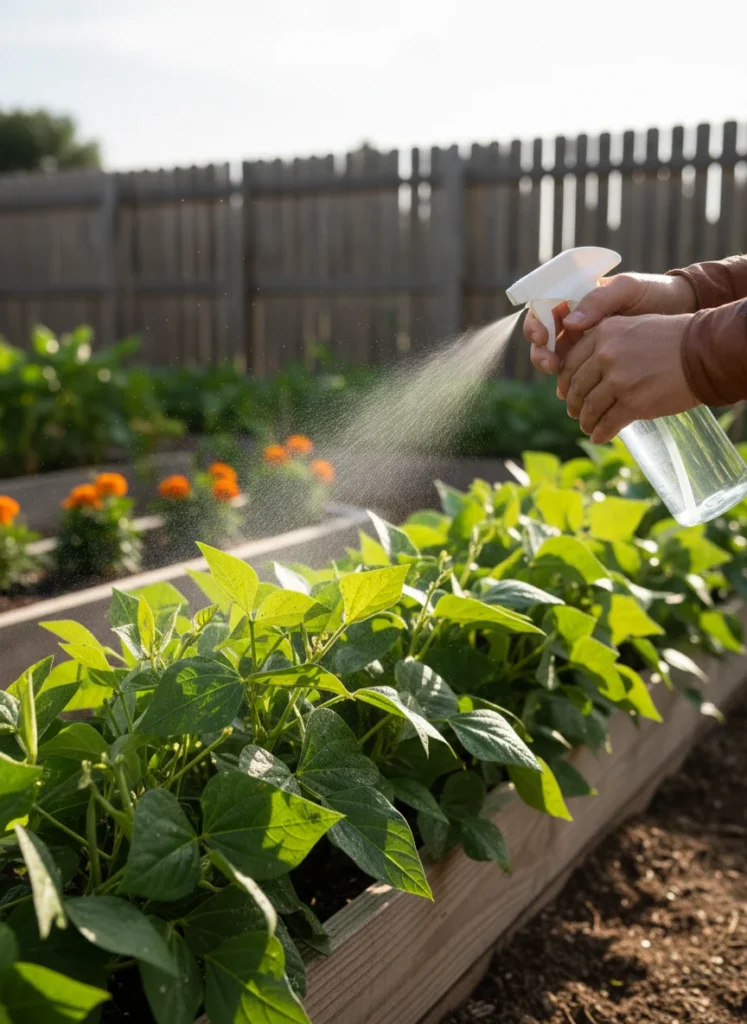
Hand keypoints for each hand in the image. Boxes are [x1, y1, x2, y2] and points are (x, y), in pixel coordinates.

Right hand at [524, 272, 696, 374]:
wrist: (682, 313)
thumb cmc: (655, 293)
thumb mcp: (629, 289)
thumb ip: (600, 299)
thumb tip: (569, 322)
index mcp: (575, 300)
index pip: (542, 311)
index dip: (535, 325)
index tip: (542, 336)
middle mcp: (574, 324)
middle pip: (542, 341)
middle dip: (541, 354)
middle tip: (551, 364)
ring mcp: (584, 346)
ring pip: (556, 362)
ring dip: (555, 375)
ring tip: (563, 386)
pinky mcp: (597, 366)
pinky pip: (578, 378)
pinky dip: (574, 389)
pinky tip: (579, 397)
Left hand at [556, 313, 698, 443]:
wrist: (702, 352)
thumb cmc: (671, 340)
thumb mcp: (633, 327)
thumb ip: (607, 343)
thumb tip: (584, 371)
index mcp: (603, 333)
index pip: (571, 362)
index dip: (565, 382)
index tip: (565, 392)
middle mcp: (606, 355)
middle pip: (577, 387)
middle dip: (574, 404)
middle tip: (575, 413)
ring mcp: (618, 380)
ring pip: (590, 408)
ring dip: (586, 421)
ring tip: (588, 427)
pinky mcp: (632, 403)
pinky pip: (607, 423)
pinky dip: (600, 433)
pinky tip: (600, 436)